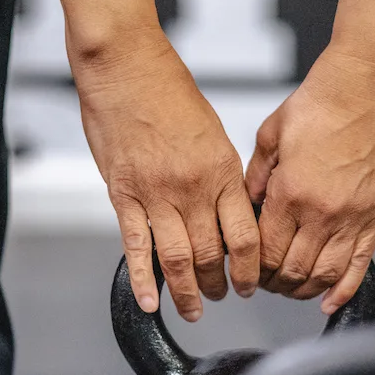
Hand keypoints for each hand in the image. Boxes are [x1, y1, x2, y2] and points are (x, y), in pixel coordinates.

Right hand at [76, 29, 258, 321]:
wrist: (125, 67)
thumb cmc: (167, 90)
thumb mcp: (212, 131)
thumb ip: (220, 173)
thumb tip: (230, 209)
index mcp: (221, 170)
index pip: (245, 236)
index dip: (250, 267)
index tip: (250, 281)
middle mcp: (193, 187)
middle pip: (212, 254)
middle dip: (219, 284)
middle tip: (221, 297)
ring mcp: (157, 194)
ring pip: (177, 258)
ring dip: (187, 291)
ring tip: (193, 308)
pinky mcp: (124, 195)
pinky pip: (136, 247)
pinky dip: (144, 279)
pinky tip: (150, 301)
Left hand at [247, 46, 374, 313]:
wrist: (369, 83)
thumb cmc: (323, 100)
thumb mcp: (270, 135)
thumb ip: (255, 176)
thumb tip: (248, 204)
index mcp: (291, 193)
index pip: (265, 252)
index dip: (253, 268)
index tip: (248, 267)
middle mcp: (323, 212)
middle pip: (293, 271)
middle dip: (275, 283)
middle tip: (266, 282)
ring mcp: (354, 216)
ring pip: (325, 276)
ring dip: (304, 290)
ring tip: (293, 288)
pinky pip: (361, 266)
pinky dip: (344, 290)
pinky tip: (330, 301)